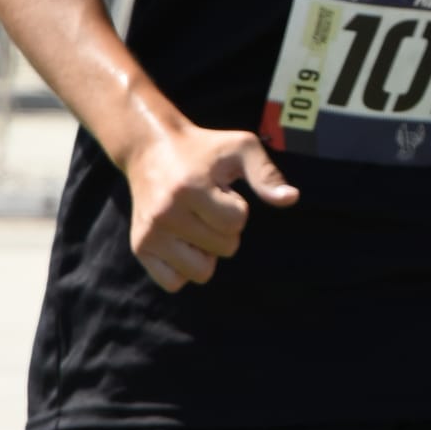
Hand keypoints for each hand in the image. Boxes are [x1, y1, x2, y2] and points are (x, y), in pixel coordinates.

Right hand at [121, 120, 298, 291]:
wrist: (151, 148)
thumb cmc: (204, 149)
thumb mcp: (240, 147)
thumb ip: (266, 173)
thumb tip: (290, 198)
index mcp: (190, 189)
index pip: (236, 222)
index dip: (238, 207)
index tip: (221, 190)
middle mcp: (165, 214)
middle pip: (225, 248)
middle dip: (224, 228)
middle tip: (206, 205)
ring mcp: (149, 233)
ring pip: (201, 272)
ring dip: (208, 252)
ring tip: (196, 223)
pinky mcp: (139, 247)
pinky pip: (174, 282)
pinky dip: (184, 268)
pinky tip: (182, 241)